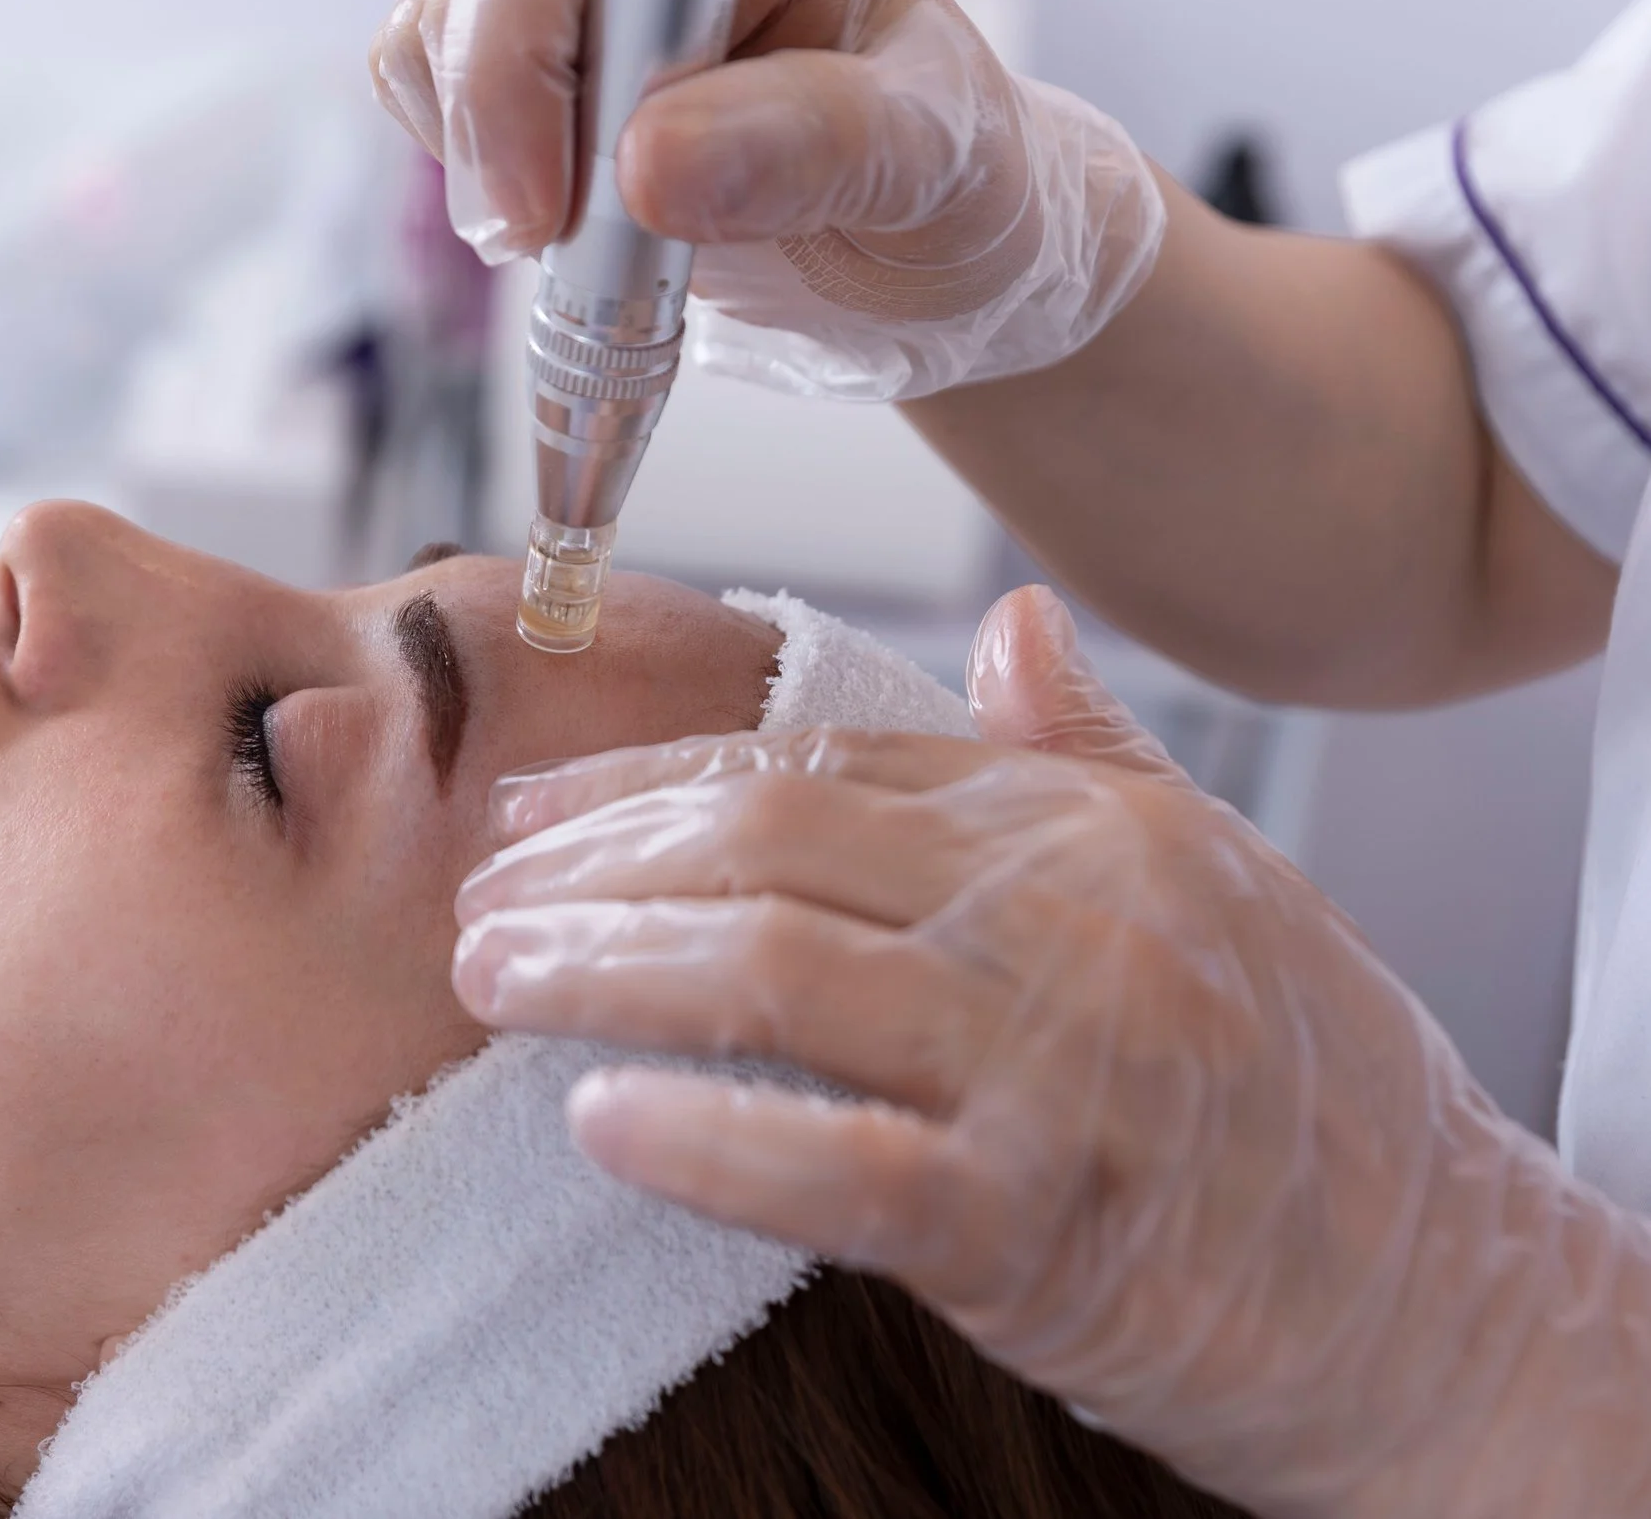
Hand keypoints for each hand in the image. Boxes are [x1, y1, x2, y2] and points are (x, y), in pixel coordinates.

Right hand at [369, 0, 1163, 399]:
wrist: (926, 252)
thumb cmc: (950, 182)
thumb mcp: (930, 163)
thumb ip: (812, 146)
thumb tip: (649, 165)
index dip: (529, 43)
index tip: (550, 203)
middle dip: (495, 122)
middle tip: (547, 246)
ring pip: (436, 40)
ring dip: (491, 170)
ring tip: (609, 249)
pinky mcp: (525, 67)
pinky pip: (434, 107)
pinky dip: (481, 189)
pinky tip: (577, 232)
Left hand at [451, 586, 1650, 1517]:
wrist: (1437, 1296)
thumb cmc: (1309, 1089)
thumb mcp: (1218, 875)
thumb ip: (1085, 749)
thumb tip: (1009, 617)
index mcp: (1083, 822)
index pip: (816, 760)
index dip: (648, 779)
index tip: (529, 812)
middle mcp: (1068, 913)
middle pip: (767, 842)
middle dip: (594, 865)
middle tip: (477, 901)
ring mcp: (1059, 1064)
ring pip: (774, 970)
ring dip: (601, 969)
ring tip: (488, 980)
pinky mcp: (1046, 1225)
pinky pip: (840, 1166)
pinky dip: (707, 1140)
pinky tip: (598, 1120)